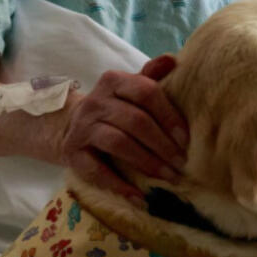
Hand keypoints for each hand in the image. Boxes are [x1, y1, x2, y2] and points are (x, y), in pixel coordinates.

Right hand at [60, 54, 188, 203]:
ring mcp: (82, 127)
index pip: (146, 92)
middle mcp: (96, 101)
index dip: (168, 116)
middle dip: (162, 144)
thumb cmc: (114, 108)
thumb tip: (174, 59)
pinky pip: (97, 170)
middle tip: (181, 163)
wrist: (70, 127)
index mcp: (114, 81)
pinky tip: (139, 197)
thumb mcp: (130, 89)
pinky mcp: (73, 152)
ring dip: (146, 162)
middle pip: (135, 120)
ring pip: (118, 143)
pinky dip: (119, 184)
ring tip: (167, 177)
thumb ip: (151, 76)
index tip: (186, 139)